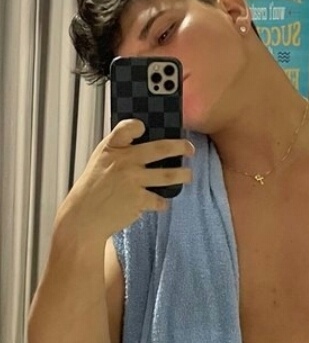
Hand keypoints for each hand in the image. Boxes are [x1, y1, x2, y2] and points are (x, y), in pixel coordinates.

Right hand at [56, 119, 194, 239]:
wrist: (84, 216)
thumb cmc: (92, 190)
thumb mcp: (99, 163)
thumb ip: (118, 153)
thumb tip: (141, 147)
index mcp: (112, 149)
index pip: (128, 127)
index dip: (139, 125)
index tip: (146, 127)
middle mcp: (125, 161)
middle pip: (160, 149)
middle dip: (180, 147)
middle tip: (190, 149)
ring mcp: (134, 180)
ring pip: (168, 175)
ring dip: (183, 175)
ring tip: (188, 175)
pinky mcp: (140, 200)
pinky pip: (160, 200)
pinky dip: (162, 203)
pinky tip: (161, 203)